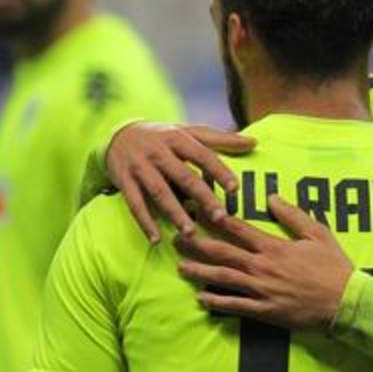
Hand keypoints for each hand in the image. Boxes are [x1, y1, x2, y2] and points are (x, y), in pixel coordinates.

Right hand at [107, 121, 255, 241]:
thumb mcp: (189, 132)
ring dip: (175, 213)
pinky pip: (135, 204)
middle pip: (183, 176)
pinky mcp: (124, 181)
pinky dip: (145, 222)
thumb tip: (254, 143)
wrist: (119, 134)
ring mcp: (139, 167)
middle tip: (219, 217)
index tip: (235, 189)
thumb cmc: (163, 136)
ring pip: (159, 192)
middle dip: (202, 197)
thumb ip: (220, 139)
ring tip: (191, 231)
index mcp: (178, 138)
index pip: (203, 155)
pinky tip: (156, 239)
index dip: (219, 171)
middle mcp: (158, 151)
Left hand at [176, 195, 353, 329]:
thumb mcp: (318, 234)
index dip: (215, 219)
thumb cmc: (334, 267)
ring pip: (222, 278)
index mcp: (274, 247)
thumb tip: (272, 197)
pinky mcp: (264, 311)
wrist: (345, 301)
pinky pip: (234, 306)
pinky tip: (201, 297)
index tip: (197, 210)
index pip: (238, 229)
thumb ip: (293, 215)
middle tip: (178, 238)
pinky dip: (216, 301)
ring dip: (199, 271)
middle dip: (197, 244)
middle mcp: (262, 267)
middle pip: (222, 253)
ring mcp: (261, 290)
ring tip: (181, 266)